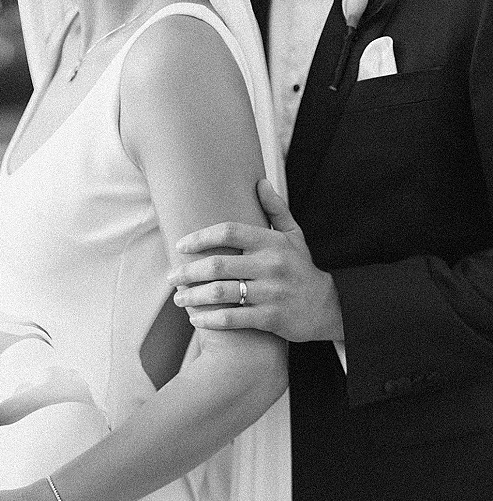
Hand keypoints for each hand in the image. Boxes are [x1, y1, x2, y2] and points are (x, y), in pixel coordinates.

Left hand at [168, 179, 343, 342]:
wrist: (328, 307)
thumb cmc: (302, 269)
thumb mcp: (294, 236)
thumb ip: (275, 210)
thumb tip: (260, 182)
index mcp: (272, 242)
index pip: (228, 231)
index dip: (200, 237)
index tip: (181, 245)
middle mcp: (270, 265)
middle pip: (217, 264)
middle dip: (188, 272)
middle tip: (171, 277)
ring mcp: (271, 292)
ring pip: (221, 293)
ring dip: (193, 297)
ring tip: (178, 299)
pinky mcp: (271, 318)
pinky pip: (232, 319)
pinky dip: (210, 319)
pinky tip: (196, 319)